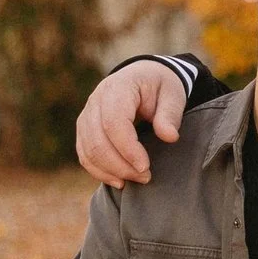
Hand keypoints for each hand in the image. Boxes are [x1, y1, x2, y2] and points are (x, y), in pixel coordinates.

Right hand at [77, 59, 188, 186]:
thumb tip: (170, 137)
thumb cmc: (160, 86)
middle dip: (120, 165)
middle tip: (145, 177)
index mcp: (118, 88)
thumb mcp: (172, 94)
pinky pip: (84, 154)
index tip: (145, 167)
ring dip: (110, 171)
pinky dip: (99, 171)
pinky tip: (119, 181)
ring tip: (136, 180)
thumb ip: (170, 114)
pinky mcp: (85, 129)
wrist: (143, 77)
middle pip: (97, 140)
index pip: (114, 122)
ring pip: (88, 150)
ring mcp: (87, 116)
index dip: (127, 149)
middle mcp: (96, 101)